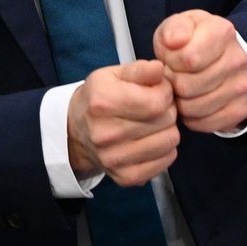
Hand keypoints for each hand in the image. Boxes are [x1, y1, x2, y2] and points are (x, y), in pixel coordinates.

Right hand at [67, 60, 179, 186]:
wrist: (76, 131)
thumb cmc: (100, 98)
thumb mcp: (114, 74)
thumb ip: (140, 69)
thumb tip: (160, 68)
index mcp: (103, 102)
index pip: (157, 101)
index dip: (166, 92)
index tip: (158, 90)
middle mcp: (106, 134)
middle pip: (166, 120)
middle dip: (168, 109)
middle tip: (155, 107)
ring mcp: (115, 159)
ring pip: (170, 141)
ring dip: (168, 129)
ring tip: (154, 123)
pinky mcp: (125, 177)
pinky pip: (166, 161)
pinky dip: (165, 149)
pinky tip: (152, 140)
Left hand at [153, 10, 246, 133]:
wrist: (218, 55)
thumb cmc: (190, 41)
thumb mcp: (177, 26)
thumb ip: (173, 29)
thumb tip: (175, 41)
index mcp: (222, 32)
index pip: (188, 59)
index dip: (171, 62)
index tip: (172, 58)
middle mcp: (238, 58)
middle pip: (188, 86)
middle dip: (173, 83)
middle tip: (175, 76)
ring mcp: (242, 86)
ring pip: (194, 108)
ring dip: (180, 102)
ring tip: (182, 88)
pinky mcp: (240, 110)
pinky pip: (205, 124)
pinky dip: (192, 118)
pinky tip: (193, 102)